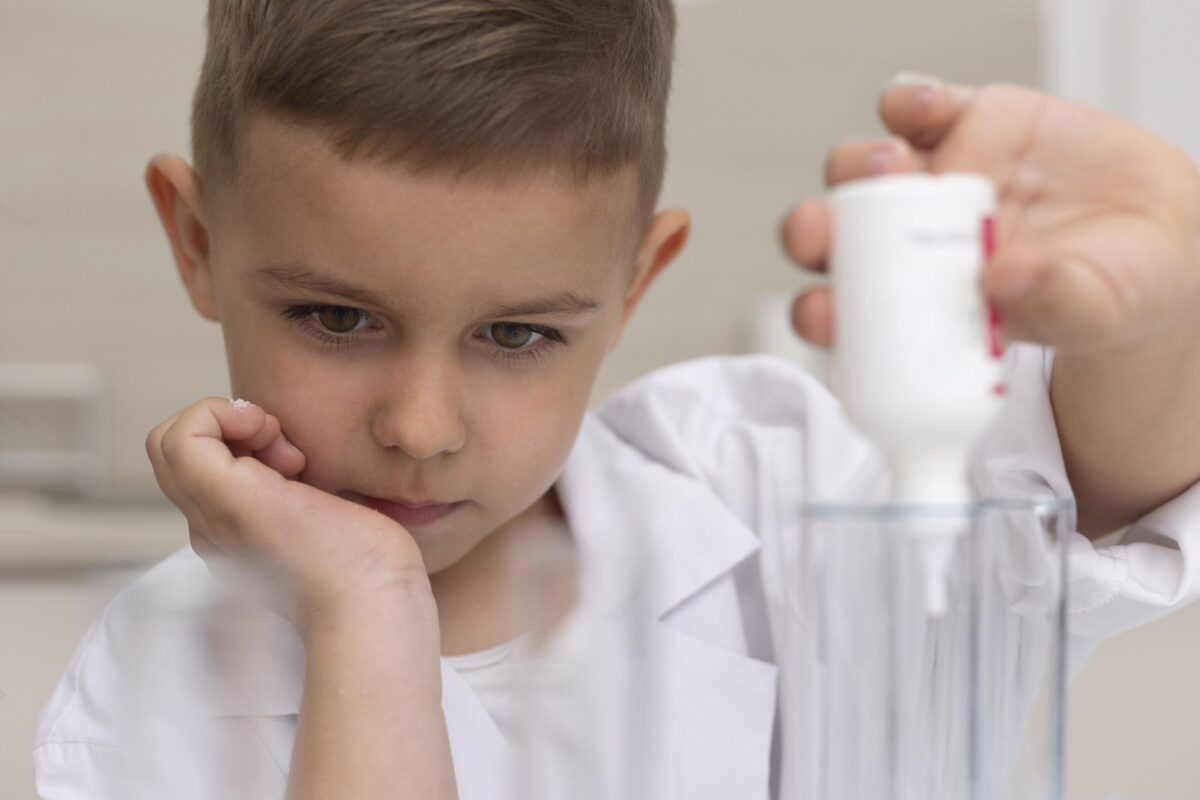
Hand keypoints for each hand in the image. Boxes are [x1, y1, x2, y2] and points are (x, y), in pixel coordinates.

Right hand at [145, 397, 431, 632]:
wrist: (374, 603)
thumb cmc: (373, 567)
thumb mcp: (330, 519)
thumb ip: (303, 497)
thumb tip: (300, 462)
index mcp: (235, 535)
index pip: (200, 470)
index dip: (237, 442)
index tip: (294, 460)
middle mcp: (213, 528)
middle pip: (176, 454)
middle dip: (230, 429)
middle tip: (288, 454)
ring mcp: (214, 516)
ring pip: (169, 442)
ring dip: (229, 422)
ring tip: (286, 454)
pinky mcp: (227, 500)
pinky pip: (181, 436)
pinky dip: (218, 414)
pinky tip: (270, 434)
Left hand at [783, 76, 1199, 353]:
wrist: (1157, 234)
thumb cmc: (1104, 292)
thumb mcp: (1094, 313)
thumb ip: (1054, 304)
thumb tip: (1005, 278)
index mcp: (921, 303)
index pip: (848, 311)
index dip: (820, 313)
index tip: (819, 315)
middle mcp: (910, 241)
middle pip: (835, 233)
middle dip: (812, 231)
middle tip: (819, 230)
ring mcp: (936, 178)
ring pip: (865, 165)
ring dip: (861, 164)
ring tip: (892, 166)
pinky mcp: (969, 123)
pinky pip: (918, 107)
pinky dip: (910, 102)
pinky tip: (925, 108)